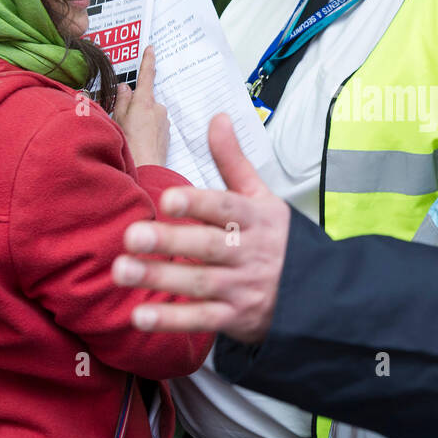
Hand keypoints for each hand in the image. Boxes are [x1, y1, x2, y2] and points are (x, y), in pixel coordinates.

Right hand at [112, 46, 168, 167]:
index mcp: (144, 102)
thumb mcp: (118, 120)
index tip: (151, 48)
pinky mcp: (168, 134)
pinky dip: (148, 130)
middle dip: (135, 107)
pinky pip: (156, 126)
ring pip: (150, 114)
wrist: (146, 171)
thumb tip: (126, 87)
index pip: (147, 76)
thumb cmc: (129, 146)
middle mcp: (158, 109)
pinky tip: (140, 142)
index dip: (148, 61)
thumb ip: (122, 101)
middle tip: (124, 122)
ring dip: (142, 120)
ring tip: (131, 136)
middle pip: (145, 100)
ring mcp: (164, 122)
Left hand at [112, 114, 288, 343]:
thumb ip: (233, 161)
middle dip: (170, 241)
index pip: (226, 208)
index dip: (198, 203)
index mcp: (256, 218)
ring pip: (200, 283)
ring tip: (122, 270)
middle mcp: (250, 253)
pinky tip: (140, 316)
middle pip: (208, 246)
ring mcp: (243, 288)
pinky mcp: (236, 318)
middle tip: (132, 235)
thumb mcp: (262, 197)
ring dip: (161, 278)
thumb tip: (216, 116)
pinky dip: (173, 320)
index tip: (168, 198)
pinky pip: (203, 320)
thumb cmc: (277, 237)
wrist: (315, 291)